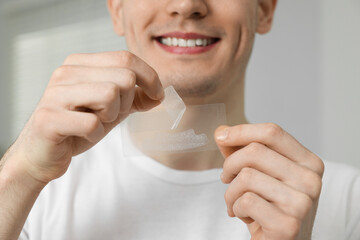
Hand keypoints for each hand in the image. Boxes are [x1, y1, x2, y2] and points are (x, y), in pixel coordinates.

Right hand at [5, 51, 163, 184]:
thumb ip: (134, 98)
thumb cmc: (79, 128)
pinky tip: (82, 135)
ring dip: (111, 116)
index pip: (126, 58)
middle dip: (128, 101)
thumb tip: (160, 94)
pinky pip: (93, 124)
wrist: (43, 154)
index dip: (150, 77)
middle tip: (112, 115)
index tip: (157, 95)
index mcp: (80, 64)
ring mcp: (55, 94)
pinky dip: (96, 134)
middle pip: (124, 77)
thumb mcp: (111, 108)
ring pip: (110, 95)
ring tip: (96, 122)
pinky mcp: (48, 119)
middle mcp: (66, 72)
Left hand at [215, 123, 323, 239]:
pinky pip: (246, 201)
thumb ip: (242, 150)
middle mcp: (311, 180)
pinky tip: (246, 216)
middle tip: (226, 178)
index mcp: (308, 162)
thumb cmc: (269, 206)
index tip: (220, 137)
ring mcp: (302, 203)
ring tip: (238, 202)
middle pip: (255, 151)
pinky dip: (236, 208)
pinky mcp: (288, 225)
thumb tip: (221, 132)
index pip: (272, 132)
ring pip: (247, 176)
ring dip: (231, 191)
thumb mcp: (260, 173)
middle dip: (230, 165)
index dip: (242, 131)